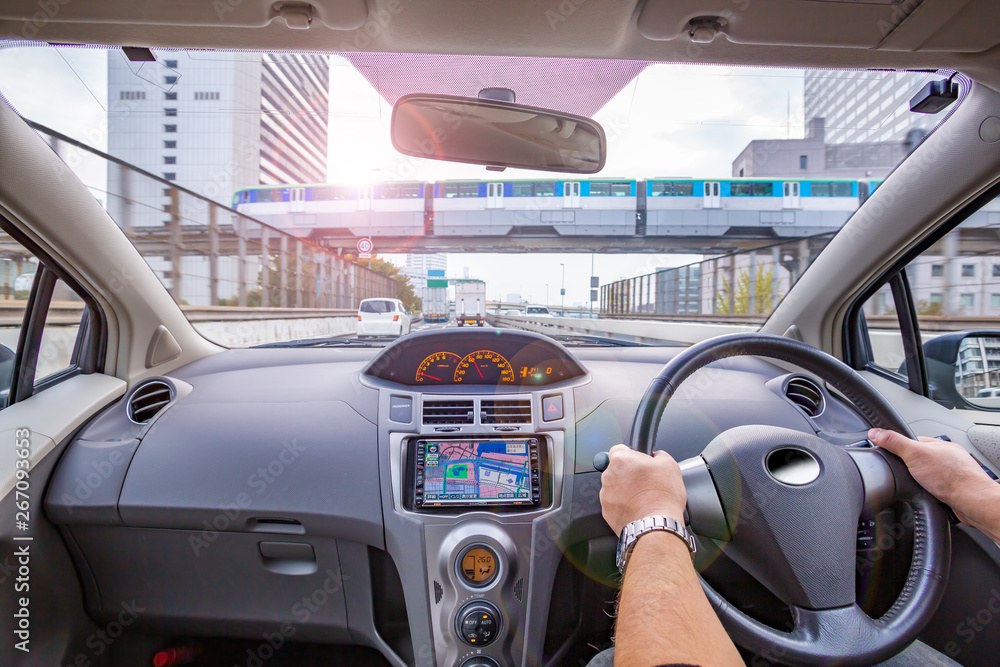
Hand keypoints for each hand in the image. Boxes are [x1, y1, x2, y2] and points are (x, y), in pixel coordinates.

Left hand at [599, 444, 685, 534]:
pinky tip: (638, 508)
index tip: (638, 461)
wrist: (656, 526)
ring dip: (626, 490)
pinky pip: (614, 504)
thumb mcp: (670, 465)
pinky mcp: (607, 512)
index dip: (631, 454)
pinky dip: (624, 505)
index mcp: (621, 460)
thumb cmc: (662, 497)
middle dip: (629, 474)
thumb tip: (655, 456)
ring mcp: (606, 495)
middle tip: (645, 482)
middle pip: (616, 469)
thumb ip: (658, 454)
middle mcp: (609, 476)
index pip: (618, 449)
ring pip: (615, 487)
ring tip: (643, 497)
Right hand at [868, 428, 997, 527]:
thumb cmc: (951, 477)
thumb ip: (894, 442)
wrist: (972, 501)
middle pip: (919, 460)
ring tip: (917, 486)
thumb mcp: (914, 454)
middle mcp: (947, 458)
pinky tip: (927, 495)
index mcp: (939, 445)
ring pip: (928, 476)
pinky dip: (929, 493)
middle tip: (905, 474)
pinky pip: (935, 489)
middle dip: (910, 468)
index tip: (889, 453)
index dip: (899, 448)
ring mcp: (952, 474)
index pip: (912, 441)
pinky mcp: (954, 490)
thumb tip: (876, 432)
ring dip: (921, 482)